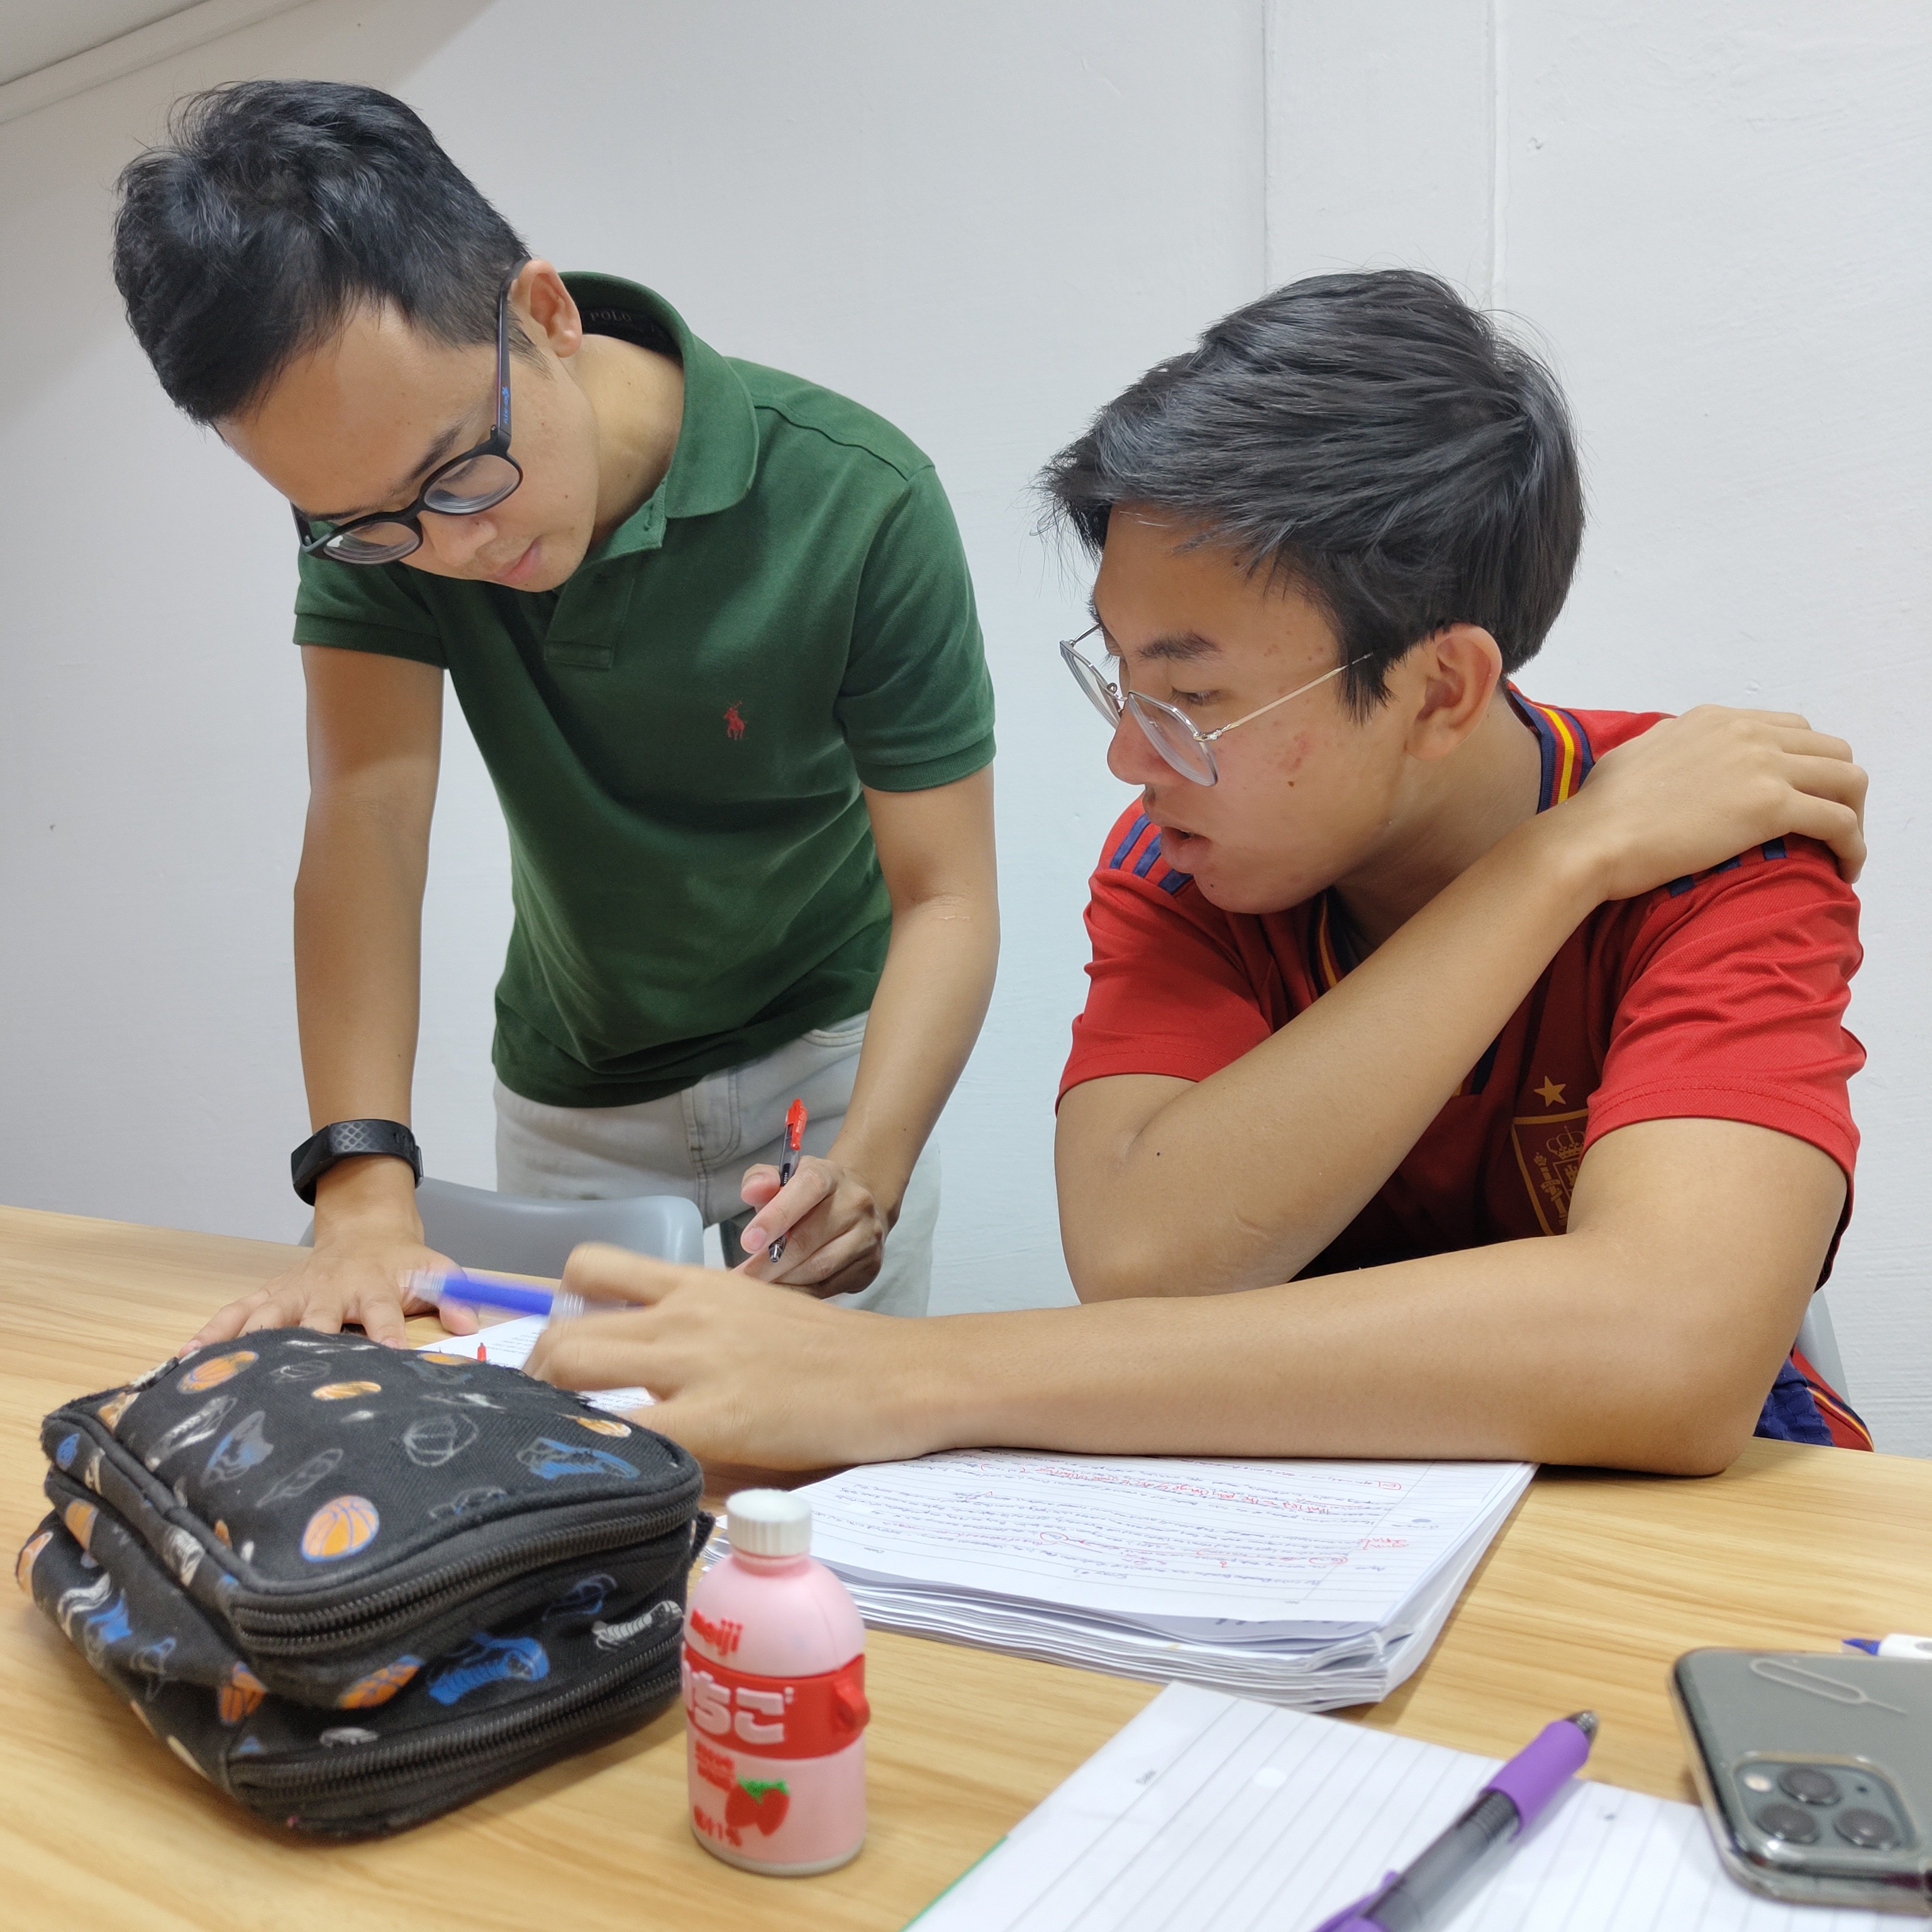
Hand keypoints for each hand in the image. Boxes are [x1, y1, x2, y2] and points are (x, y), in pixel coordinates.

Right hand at [190, 1227, 477, 1348]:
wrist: (367, 1230)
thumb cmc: (403, 1263)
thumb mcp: (438, 1272)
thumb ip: (456, 1299)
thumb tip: (469, 1327)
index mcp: (373, 1286)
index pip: (381, 1313)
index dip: (385, 1334)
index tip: (387, 1358)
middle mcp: (329, 1289)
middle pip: (314, 1317)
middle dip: (305, 1344)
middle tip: (288, 1378)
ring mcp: (294, 1291)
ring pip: (266, 1316)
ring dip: (247, 1343)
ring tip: (221, 1373)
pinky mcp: (270, 1294)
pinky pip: (235, 1313)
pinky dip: (210, 1334)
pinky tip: (186, 1359)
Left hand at [524, 1243, 928, 1466]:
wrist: (900, 1373)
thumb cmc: (835, 1353)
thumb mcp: (755, 1315)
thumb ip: (696, 1331)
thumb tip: (642, 1367)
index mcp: (695, 1283)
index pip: (590, 1269)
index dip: (557, 1314)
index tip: (556, 1358)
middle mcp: (684, 1314)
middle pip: (564, 1334)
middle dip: (535, 1382)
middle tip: (544, 1421)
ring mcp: (697, 1365)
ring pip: (574, 1374)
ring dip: (551, 1415)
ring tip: (568, 1452)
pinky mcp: (719, 1420)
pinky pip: (632, 1436)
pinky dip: (610, 1459)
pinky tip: (617, 1481)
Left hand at [732, 1153, 892, 1296]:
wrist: (856, 1207)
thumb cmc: (808, 1197)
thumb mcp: (783, 1178)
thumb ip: (761, 1180)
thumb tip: (751, 1191)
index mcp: (829, 1175)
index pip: (806, 1190)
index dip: (776, 1217)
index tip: (748, 1242)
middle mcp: (855, 1203)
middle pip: (809, 1239)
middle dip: (770, 1263)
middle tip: (742, 1277)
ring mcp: (867, 1236)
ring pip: (820, 1267)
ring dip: (784, 1282)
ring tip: (757, 1287)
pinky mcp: (871, 1265)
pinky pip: (830, 1287)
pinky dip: (800, 1293)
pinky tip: (781, 1293)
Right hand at [1553, 706, 1866, 901]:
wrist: (1592, 838)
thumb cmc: (1600, 809)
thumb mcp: (1638, 756)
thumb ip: (1671, 750)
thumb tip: (1676, 763)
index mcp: (1715, 720)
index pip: (1791, 730)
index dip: (1805, 766)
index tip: (1799, 798)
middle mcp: (1746, 732)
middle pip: (1831, 749)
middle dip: (1838, 788)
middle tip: (1825, 827)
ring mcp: (1761, 766)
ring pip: (1848, 780)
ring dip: (1853, 814)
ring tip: (1840, 849)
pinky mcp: (1770, 806)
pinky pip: (1839, 821)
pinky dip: (1852, 845)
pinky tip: (1844, 869)